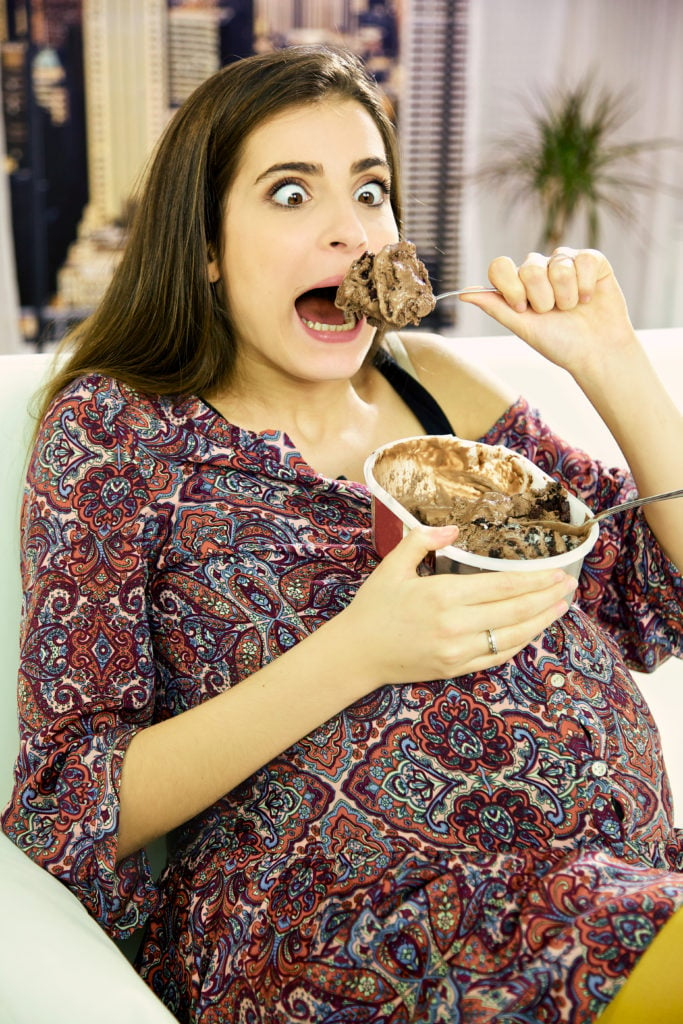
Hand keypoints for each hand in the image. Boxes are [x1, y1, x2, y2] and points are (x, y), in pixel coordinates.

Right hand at [344, 526, 577, 684]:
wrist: (356, 652)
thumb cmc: (374, 606)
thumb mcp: (393, 566)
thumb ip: (422, 540)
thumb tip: (454, 527)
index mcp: (443, 594)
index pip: (503, 586)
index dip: (534, 580)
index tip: (556, 572)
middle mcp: (456, 624)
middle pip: (515, 610)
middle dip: (547, 598)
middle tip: (569, 586)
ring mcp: (458, 650)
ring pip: (512, 636)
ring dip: (541, 622)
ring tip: (560, 608)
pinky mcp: (456, 669)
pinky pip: (497, 657)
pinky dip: (519, 644)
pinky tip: (532, 632)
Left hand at [460, 247, 636, 380]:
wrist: (597, 352)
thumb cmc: (559, 343)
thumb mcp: (523, 327)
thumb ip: (495, 307)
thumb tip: (463, 294)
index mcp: (518, 284)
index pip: (500, 266)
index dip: (511, 287)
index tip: (523, 308)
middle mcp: (539, 269)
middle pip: (529, 266)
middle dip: (542, 297)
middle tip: (552, 313)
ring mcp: (565, 262)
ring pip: (558, 263)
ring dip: (566, 294)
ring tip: (572, 308)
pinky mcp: (592, 261)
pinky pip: (584, 259)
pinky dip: (585, 285)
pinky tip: (588, 299)